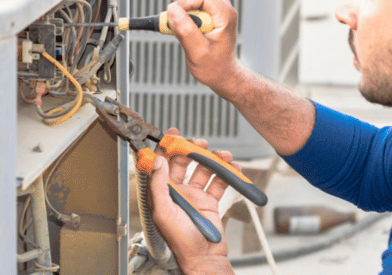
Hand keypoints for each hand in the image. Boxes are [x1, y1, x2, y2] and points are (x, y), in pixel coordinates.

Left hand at [148, 129, 236, 274]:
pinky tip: (234, 168)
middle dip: (192, 149)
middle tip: (200, 142)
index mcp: (163, 192)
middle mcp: (177, 191)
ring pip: (203, 169)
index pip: (162, 163)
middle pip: (183, 162)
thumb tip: (157, 161)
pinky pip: (219, 182)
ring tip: (223, 154)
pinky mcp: (210, 201)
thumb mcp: (163, 212)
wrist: (204, 257)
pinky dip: (227, 173)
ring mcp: (194, 195)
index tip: (172, 134)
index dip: (166, 147)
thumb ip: (159, 185)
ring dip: (212, 159)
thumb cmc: (181, 241)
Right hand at [167, 0, 240, 91]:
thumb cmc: (215, 67)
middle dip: (181, 10)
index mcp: (225, 14)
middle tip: (176, 29)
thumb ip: (185, 31)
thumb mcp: (197, 52)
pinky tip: (186, 33)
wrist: (222, 74)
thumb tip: (172, 11)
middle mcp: (222, 8)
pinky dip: (182, 18)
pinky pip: (189, 7)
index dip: (185, 2)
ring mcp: (215, 10)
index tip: (174, 18)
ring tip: (184, 34)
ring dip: (181, 15)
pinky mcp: (208, 13)